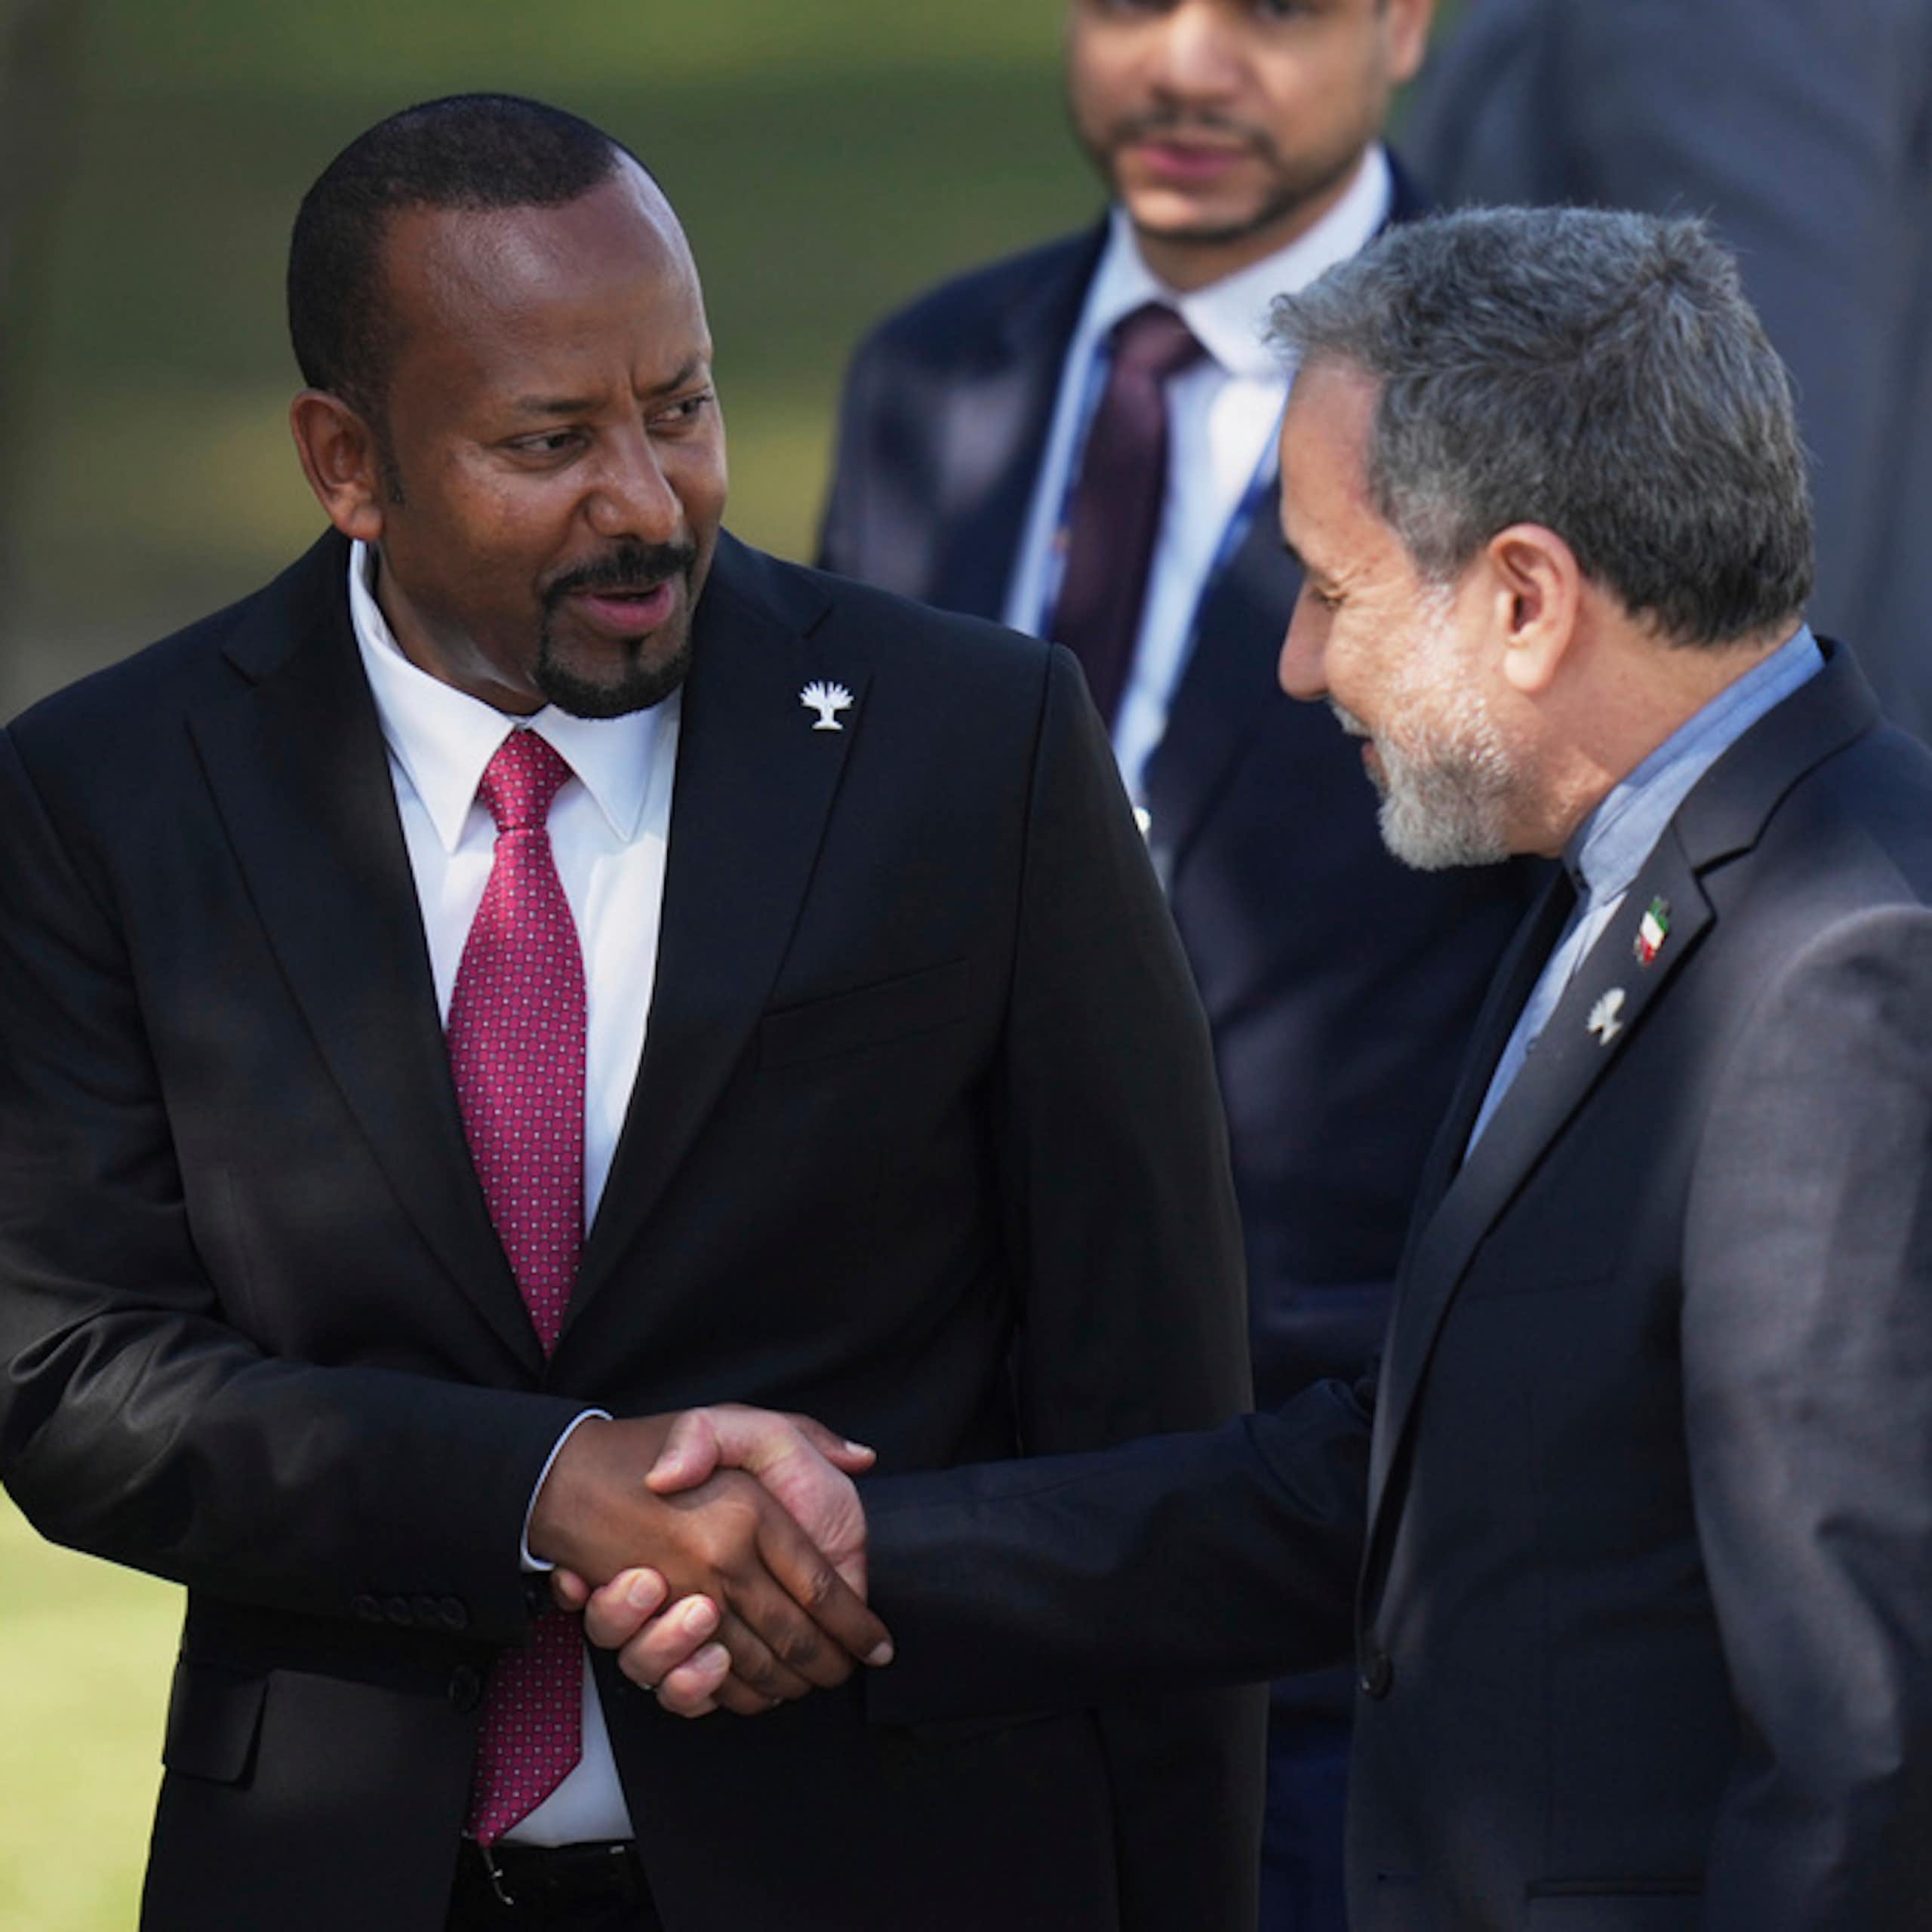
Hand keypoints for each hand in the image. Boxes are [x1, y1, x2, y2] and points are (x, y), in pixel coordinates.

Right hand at [530, 1412, 888, 1709]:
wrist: (564, 1474)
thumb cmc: (653, 1446)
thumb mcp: (732, 1418)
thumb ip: (802, 1433)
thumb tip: (860, 1458)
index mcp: (747, 1514)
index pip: (821, 1585)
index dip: (856, 1624)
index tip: (878, 1645)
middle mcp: (717, 1563)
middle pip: (792, 1638)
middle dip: (827, 1665)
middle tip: (842, 1671)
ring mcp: (679, 1603)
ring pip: (746, 1668)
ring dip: (780, 1686)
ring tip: (799, 1685)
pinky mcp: (645, 1634)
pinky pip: (686, 1686)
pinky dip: (717, 1695)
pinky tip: (733, 1682)